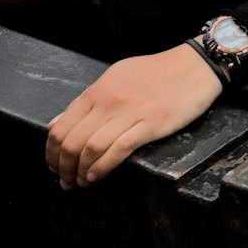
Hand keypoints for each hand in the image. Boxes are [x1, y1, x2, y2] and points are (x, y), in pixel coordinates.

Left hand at [45, 45, 222, 187]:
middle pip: (72, 142)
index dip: (52, 152)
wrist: (196, 65)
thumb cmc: (158, 72)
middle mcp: (108, 101)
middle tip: (65, 180)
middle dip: (63, 167)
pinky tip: (97, 176)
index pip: (61, 126)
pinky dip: (102, 168)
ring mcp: (129, 113)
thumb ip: (88, 101)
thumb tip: (56, 123)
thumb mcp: (116, 77)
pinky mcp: (150, 124)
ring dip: (80, 172)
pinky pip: (117, 151)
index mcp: (98, 90)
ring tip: (80, 182)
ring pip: (91, 148)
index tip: (54, 165)